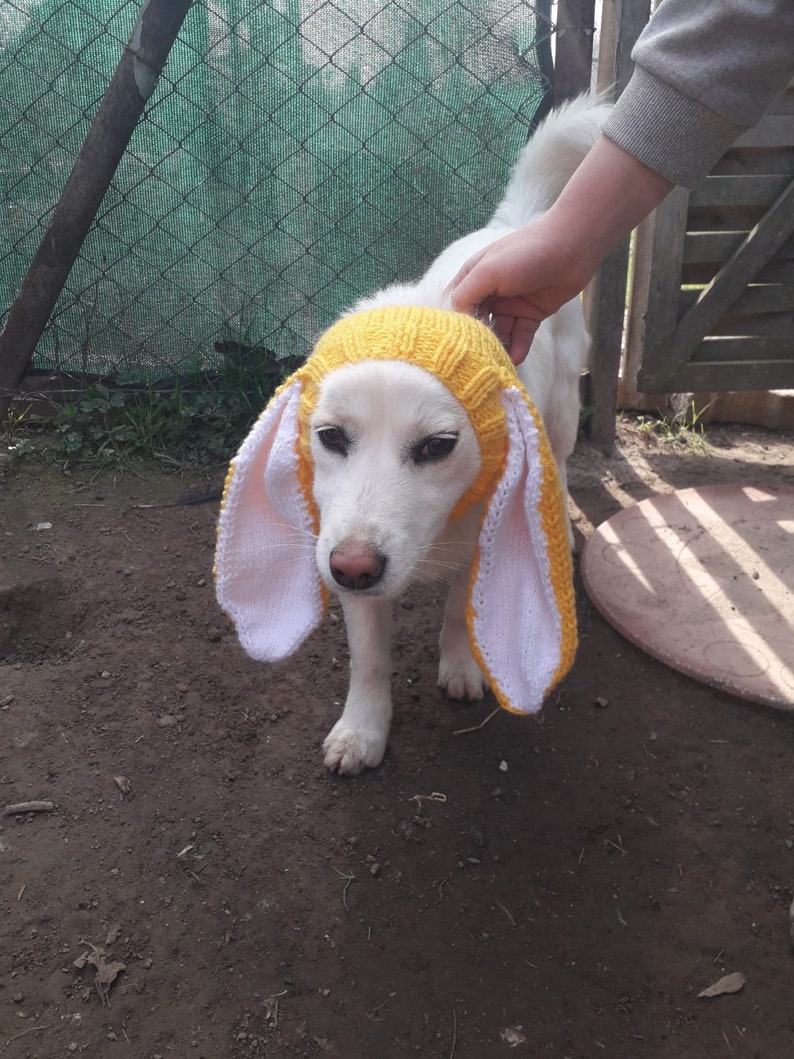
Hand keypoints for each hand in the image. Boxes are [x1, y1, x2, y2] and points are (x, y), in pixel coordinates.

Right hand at [449, 136, 673, 364]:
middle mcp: (489, 292)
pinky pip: (520, 336)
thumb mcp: (488, 272)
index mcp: (473, 277)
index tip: (454, 345)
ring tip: (495, 365)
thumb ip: (466, 295)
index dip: (453, 324)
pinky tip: (515, 359)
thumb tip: (454, 322)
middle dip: (476, 341)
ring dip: (498, 348)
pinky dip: (518, 348)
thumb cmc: (526, 252)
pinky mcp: (531, 314)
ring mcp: (510, 304)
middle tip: (476, 361)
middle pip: (476, 323)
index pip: (455, 306)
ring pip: (499, 333)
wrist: (573, 247)